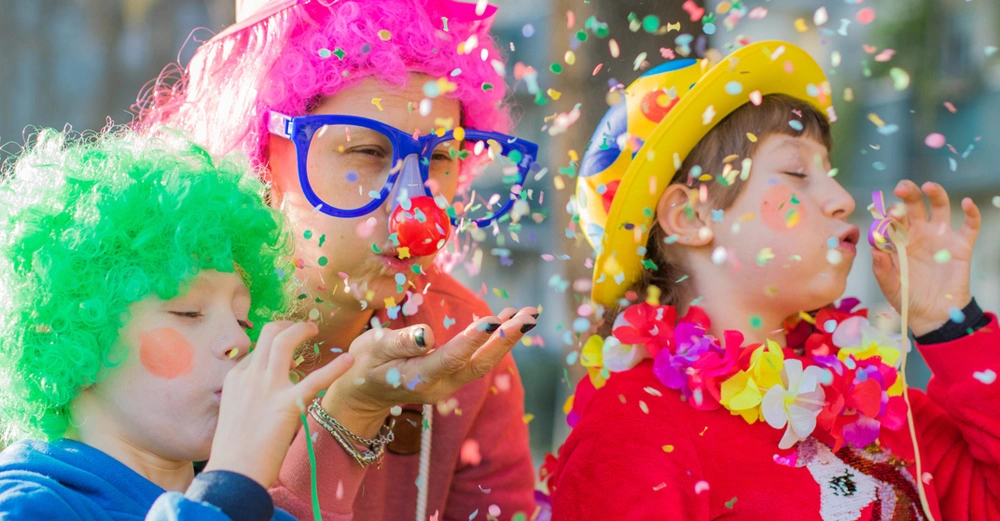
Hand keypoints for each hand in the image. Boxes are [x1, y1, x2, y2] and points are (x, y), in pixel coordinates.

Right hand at [204, 321, 353, 487]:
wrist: (233, 474)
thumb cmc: (235, 452)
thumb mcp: (234, 414)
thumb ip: (250, 396)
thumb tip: (270, 391)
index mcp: (236, 379)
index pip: (257, 351)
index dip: (273, 348)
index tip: (287, 353)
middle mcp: (250, 377)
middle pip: (269, 335)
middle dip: (288, 326)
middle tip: (304, 328)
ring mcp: (267, 388)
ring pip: (284, 342)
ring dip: (302, 330)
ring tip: (315, 329)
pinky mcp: (288, 405)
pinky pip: (315, 379)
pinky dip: (335, 369)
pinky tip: (349, 361)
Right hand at [321, 307, 537, 436]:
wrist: (362, 395)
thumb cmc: (363, 366)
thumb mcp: (371, 350)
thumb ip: (400, 342)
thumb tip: (427, 335)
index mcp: (418, 378)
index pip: (451, 358)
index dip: (472, 340)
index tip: (493, 320)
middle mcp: (440, 385)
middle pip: (480, 364)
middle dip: (506, 339)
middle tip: (529, 315)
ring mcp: (448, 384)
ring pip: (483, 363)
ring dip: (507, 338)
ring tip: (526, 313)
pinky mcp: (452, 378)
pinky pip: (477, 360)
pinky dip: (495, 340)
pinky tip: (506, 321)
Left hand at [871, 180, 980, 336]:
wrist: (932, 315)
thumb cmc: (906, 298)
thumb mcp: (889, 285)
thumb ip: (881, 268)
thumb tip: (875, 248)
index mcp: (898, 240)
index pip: (892, 220)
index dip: (889, 213)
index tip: (887, 212)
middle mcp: (918, 233)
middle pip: (913, 206)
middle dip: (908, 194)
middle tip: (902, 188)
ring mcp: (940, 237)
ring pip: (939, 207)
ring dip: (935, 194)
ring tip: (928, 186)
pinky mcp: (961, 245)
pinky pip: (969, 225)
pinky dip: (971, 212)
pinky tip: (966, 203)